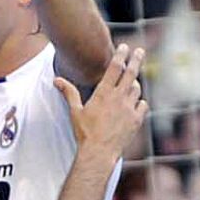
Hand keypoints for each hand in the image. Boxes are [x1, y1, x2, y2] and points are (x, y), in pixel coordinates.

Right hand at [57, 44, 146, 158]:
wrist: (99, 152)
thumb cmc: (85, 133)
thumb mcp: (75, 111)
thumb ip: (69, 92)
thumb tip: (56, 80)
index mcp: (103, 93)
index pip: (114, 68)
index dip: (120, 55)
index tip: (125, 47)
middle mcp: (118, 97)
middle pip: (131, 73)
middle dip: (136, 59)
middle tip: (140, 51)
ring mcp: (129, 108)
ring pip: (137, 89)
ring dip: (135, 84)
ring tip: (132, 83)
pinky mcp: (136, 120)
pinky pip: (143, 105)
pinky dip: (140, 103)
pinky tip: (136, 104)